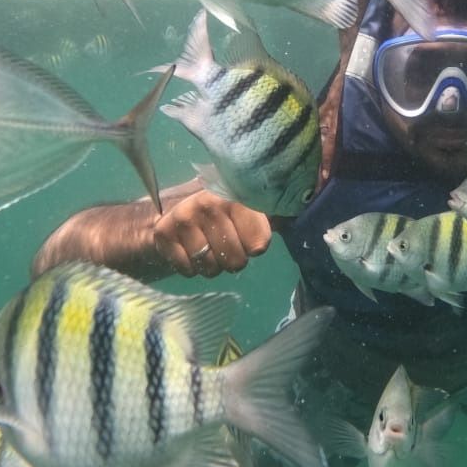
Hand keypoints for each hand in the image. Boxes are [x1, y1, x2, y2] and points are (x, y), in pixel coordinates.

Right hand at [154, 189, 271, 277]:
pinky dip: (192, 268)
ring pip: (211, 268)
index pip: (259, 244)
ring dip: (214, 266)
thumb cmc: (227, 211)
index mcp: (236, 195)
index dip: (256, 246)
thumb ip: (276, 214)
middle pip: (236, 261)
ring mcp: (183, 218)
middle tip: (228, 246)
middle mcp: (207, 203)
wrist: (179, 206)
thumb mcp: (252, 207)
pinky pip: (188, 270)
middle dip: (235, 260)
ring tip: (210, 247)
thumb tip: (303, 209)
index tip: (251, 237)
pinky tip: (191, 250)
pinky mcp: (163, 234)